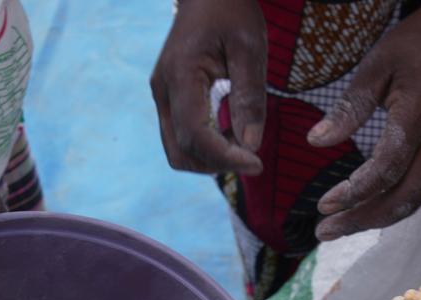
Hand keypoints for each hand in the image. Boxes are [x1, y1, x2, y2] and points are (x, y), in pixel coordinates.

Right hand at [150, 0, 267, 175]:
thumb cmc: (231, 11)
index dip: (225, 157)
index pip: (195, 135)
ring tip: (243, 142)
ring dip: (211, 159)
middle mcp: (163, 90)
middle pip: (181, 151)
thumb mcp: (249, 47)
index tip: (257, 163)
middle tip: (253, 155)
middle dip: (218, 163)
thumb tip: (251, 145)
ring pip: (177, 150)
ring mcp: (162, 95)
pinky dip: (206, 147)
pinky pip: (181, 136)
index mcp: (180, 75)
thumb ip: (250, 96)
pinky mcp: (168, 98)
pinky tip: (231, 135)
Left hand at [308, 5, 420, 241]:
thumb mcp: (377, 65)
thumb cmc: (418, 45)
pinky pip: (419, 192)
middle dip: (360, 220)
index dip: (354, 192)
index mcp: (419, 117)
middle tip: (323, 231)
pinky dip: (392, 208)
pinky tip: (366, 212)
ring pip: (412, 201)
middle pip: (401, 198)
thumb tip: (316, 141)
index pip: (386, 168)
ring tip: (339, 228)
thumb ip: (350, 106)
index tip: (322, 204)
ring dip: (374, 220)